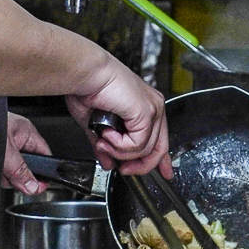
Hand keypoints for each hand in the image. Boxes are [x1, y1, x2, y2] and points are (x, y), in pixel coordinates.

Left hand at [2, 112, 50, 194]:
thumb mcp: (4, 153)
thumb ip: (20, 171)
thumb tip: (34, 186)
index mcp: (26, 132)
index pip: (44, 156)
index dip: (42, 173)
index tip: (37, 186)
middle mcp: (16, 136)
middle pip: (26, 166)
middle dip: (15, 175)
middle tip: (5, 174)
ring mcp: (2, 143)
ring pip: (10, 168)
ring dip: (1, 173)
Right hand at [65, 61, 171, 177]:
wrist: (83, 74)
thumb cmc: (87, 89)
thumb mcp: (98, 125)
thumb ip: (107, 146)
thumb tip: (109, 163)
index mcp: (145, 107)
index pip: (161, 139)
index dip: (162, 160)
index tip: (165, 174)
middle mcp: (154, 107)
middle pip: (159, 148)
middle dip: (141, 165)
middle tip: (123, 169)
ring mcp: (153, 109)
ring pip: (145, 149)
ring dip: (119, 152)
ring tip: (103, 141)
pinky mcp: (147, 112)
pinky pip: (138, 144)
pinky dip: (119, 145)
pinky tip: (107, 134)